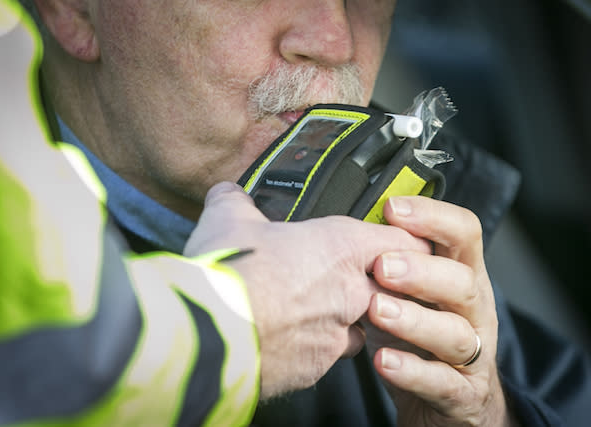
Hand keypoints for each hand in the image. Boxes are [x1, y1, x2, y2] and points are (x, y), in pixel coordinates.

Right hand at [184, 182, 430, 399]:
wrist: (208, 331)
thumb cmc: (229, 272)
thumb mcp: (227, 218)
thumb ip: (235, 201)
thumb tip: (229, 194)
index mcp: (341, 247)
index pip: (400, 242)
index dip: (403, 242)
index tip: (400, 243)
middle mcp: (350, 292)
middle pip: (390, 289)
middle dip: (375, 285)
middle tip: (350, 279)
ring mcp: (336, 334)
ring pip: (361, 327)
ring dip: (345, 320)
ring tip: (312, 311)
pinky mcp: (315, 368)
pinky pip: (327, 357)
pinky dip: (314, 349)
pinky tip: (289, 340)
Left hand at [363, 196, 516, 425]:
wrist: (446, 403)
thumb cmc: (421, 338)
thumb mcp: (410, 293)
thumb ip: (394, 262)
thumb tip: (356, 226)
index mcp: (461, 275)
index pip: (462, 233)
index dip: (432, 216)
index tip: (393, 208)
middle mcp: (473, 311)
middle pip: (463, 282)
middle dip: (421, 270)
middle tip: (382, 267)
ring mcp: (472, 354)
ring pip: (454, 333)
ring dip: (414, 319)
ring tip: (376, 310)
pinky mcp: (461, 394)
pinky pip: (441, 382)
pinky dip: (412, 371)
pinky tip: (383, 360)